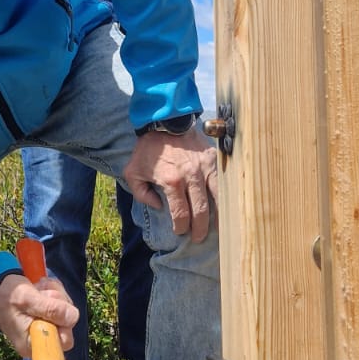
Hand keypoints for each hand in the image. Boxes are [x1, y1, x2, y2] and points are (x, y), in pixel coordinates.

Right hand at [0, 271, 78, 358]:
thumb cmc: (7, 296)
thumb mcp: (26, 299)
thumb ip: (49, 309)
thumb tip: (73, 317)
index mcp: (33, 345)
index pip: (65, 342)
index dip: (63, 322)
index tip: (50, 306)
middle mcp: (42, 340)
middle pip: (68, 323)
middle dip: (59, 303)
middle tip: (41, 293)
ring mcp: (47, 328)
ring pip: (67, 310)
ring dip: (56, 294)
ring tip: (38, 288)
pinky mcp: (50, 317)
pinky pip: (63, 303)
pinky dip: (55, 292)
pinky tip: (41, 288)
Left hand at [123, 126, 218, 242]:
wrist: (165, 121)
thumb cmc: (148, 149)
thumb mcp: (133, 171)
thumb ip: (141, 193)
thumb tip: (158, 206)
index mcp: (171, 181)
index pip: (180, 214)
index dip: (181, 227)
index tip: (180, 231)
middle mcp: (191, 176)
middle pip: (201, 211)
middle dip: (200, 229)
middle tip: (198, 238)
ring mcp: (205, 168)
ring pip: (217, 199)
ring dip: (218, 217)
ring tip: (217, 228)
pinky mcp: (214, 160)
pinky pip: (223, 182)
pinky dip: (225, 196)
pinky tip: (225, 206)